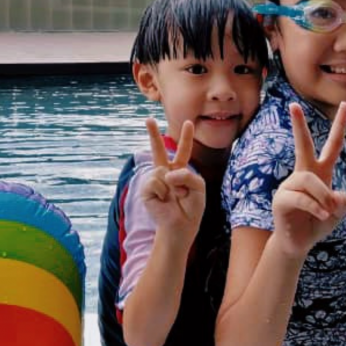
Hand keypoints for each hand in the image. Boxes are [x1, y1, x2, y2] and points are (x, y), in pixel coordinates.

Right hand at [141, 118, 205, 238]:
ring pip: (162, 171)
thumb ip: (188, 175)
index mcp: (180, 170)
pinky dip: (163, 192)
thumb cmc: (191, 208)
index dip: (186, 137)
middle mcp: (166, 172)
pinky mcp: (146, 190)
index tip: (188, 122)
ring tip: (173, 197)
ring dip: (172, 186)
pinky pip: (155, 182)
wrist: (181, 227)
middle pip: (157, 150)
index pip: (183, 151)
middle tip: (148, 118)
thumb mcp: (199, 188)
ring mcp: (155, 180)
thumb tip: (167, 174)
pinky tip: (163, 200)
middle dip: (152, 134)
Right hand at [272, 102, 345, 257]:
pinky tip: (322, 216)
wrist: (298, 243)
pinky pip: (300, 198)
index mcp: (320, 173)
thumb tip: (335, 194)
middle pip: (303, 146)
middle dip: (299, 126)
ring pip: (309, 180)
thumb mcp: (338, 213)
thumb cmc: (317, 225)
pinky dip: (315, 207)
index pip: (332, 146)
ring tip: (328, 212)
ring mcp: (290, 186)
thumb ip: (342, 202)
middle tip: (293, 105)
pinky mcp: (281, 199)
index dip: (340, 127)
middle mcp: (304, 174)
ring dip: (323, 197)